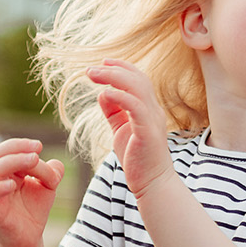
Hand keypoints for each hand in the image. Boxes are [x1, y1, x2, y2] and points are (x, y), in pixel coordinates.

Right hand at [0, 138, 64, 246]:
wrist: (28, 240)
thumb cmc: (33, 211)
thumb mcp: (48, 188)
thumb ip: (53, 172)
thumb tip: (55, 162)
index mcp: (6, 170)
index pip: (7, 149)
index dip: (21, 144)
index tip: (40, 146)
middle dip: (17, 148)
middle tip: (37, 150)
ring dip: (14, 161)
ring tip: (34, 160)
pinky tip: (13, 185)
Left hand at [89, 59, 173, 199]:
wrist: (152, 184)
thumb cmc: (137, 159)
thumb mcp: (121, 130)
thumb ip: (114, 111)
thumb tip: (103, 93)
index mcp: (148, 109)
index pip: (139, 79)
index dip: (122, 67)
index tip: (103, 62)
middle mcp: (154, 110)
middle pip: (137, 79)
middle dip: (113, 69)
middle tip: (91, 68)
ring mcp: (153, 119)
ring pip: (137, 88)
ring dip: (113, 77)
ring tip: (92, 74)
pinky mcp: (148, 131)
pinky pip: (135, 107)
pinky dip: (120, 97)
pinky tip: (104, 93)